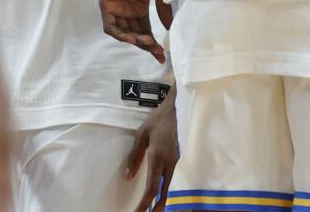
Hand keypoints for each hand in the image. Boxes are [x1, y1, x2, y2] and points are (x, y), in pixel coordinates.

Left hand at [101, 0, 172, 60]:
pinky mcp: (107, 6)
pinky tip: (132, 37)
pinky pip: (111, 26)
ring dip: (134, 40)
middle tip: (156, 51)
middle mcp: (128, 12)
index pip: (146, 31)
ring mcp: (117, 9)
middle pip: (136, 35)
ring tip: (145, 42)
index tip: (162, 55)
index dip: (153, 44)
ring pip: (123, 33)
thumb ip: (163, 9)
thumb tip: (170, 28)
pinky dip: (120, 34)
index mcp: (140, 8)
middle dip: (145, 45)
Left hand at [123, 88, 178, 211]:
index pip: (152, 187)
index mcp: (158, 157)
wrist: (179, 106)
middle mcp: (170, 162)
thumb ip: (135, 156)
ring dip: (164, 198)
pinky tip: (164, 190)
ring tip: (157, 208)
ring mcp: (177, 160)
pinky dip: (168, 186)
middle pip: (164, 190)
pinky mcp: (181, 156)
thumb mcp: (142, 135)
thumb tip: (128, 176)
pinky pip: (174, 176)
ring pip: (170, 184)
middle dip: (158, 206)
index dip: (145, 202)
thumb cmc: (159, 119)